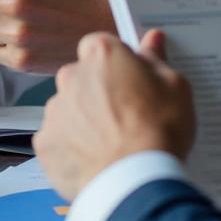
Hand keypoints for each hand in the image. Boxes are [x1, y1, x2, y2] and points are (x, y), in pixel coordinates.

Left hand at [36, 30, 194, 199]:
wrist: (134, 181)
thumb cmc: (159, 130)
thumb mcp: (175, 87)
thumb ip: (156, 59)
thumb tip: (152, 39)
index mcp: (102, 55)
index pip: (100, 46)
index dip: (115, 64)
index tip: (130, 80)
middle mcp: (70, 77)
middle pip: (81, 78)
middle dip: (97, 91)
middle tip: (124, 117)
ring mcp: (54, 112)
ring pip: (68, 110)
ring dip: (83, 121)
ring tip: (112, 145)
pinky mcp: (45, 144)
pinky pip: (58, 140)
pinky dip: (72, 149)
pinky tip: (96, 161)